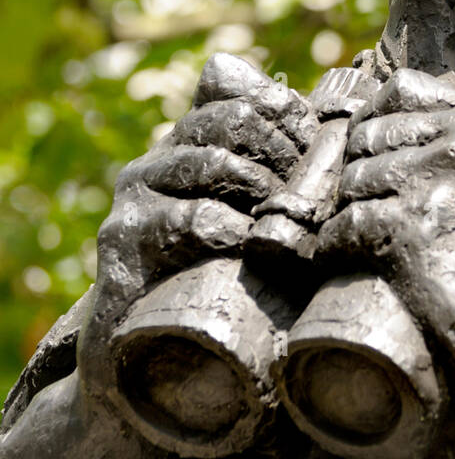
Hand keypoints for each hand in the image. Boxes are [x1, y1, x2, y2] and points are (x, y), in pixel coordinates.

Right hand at [78, 52, 317, 406]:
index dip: (288, 116)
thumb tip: (325, 123)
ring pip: (212, 163)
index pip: (239, 98)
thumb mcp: (248, 229)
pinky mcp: (125, 243)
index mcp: (183, 148)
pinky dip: (231, 229)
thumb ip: (278, 181)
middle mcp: (155, 163)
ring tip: (287, 219)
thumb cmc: (212, 288)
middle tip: (309, 191)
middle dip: (282, 152)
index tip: (319, 145)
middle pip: (229, 122)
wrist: (141, 361)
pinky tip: (251, 246)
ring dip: (262, 188)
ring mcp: (135, 200)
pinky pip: (188, 219)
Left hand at [316, 68, 454, 451]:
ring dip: (348, 214)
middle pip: (368, 136)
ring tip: (365, 246)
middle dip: (360, 174)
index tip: (372, 154)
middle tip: (369, 214)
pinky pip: (343, 226)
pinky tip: (350, 267)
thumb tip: (450, 112)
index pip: (401, 88)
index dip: (375, 120)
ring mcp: (436, 181)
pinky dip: (336, 251)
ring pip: (352, 180)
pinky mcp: (408, 228)